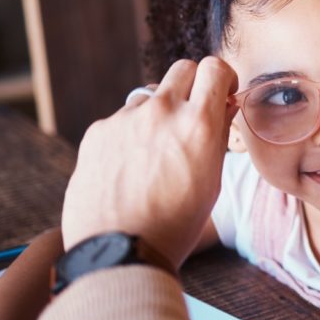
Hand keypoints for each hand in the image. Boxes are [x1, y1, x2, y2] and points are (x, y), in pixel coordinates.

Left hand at [61, 57, 237, 268]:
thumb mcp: (212, 183)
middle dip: (192, 86)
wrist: (120, 252)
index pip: (214, 67)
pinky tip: (128, 169)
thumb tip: (222, 107)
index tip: (220, 94)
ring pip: (149, 97)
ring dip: (157, 114)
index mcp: (199, 125)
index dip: (221, 78)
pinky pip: (120, 121)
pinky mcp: (98, 132)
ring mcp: (125, 119)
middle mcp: (161, 112)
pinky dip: (129, 136)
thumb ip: (217, 136)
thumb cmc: (175, 225)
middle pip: (182, 69)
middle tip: (191, 115)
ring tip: (154, 156)